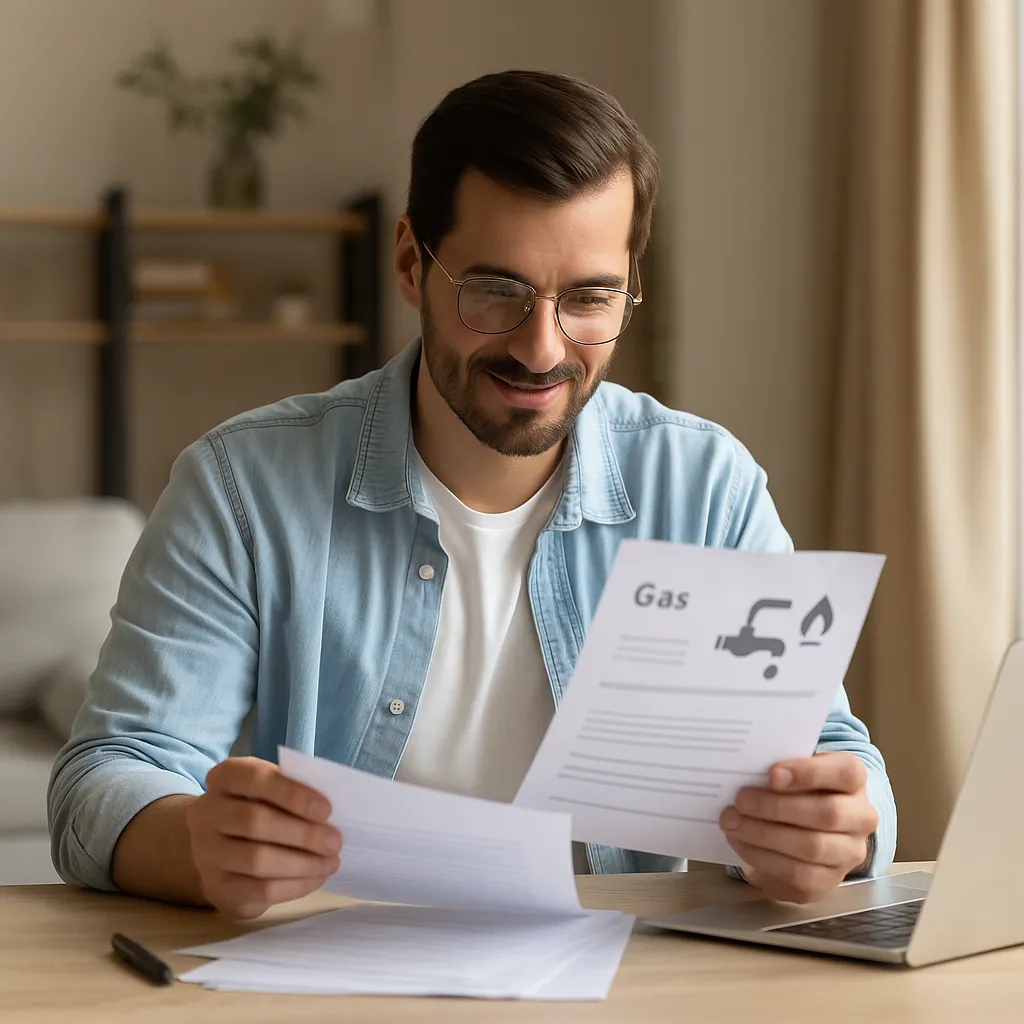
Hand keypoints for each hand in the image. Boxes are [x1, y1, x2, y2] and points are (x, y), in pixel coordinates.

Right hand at [184, 756, 341, 918]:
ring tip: (331, 862)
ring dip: (303, 863)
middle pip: (255, 822)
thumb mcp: (268, 790)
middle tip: (335, 841)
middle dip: (303, 833)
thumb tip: (332, 815)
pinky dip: (295, 886)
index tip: (326, 809)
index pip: (254, 779)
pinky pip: (259, 890)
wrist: (216, 847)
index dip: (291, 793)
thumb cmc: (256, 808)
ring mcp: (206, 853)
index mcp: (224, 778)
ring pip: (257, 860)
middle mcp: (206, 814)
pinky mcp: (217, 888)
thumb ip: (293, 792)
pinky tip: (317, 878)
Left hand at [719, 752, 877, 903]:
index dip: (809, 773)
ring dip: (765, 835)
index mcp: (854, 780)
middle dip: (777, 807)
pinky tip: (740, 842)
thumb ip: (778, 766)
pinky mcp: (829, 881)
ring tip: (732, 822)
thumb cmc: (795, 787)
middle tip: (740, 800)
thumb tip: (745, 769)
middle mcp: (861, 817)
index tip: (772, 774)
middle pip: (827, 813)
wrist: (806, 824)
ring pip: (812, 847)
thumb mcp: (792, 768)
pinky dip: (763, 858)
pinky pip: (798, 875)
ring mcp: (849, 852)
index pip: (845, 772)